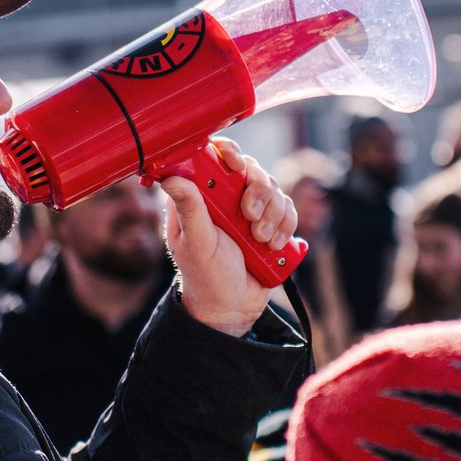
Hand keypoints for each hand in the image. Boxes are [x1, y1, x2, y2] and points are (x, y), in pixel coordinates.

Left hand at [161, 137, 296, 336]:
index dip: (227, 153)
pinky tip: (273, 245)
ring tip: (260, 241)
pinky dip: (286, 225)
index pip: (213, 156)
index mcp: (199, 196)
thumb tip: (172, 176)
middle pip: (251, 169)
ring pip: (274, 188)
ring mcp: (250, 209)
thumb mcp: (195, 241)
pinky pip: (288, 209)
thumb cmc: (205, 275)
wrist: (232, 307)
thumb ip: (189, 208)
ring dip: (273, 214)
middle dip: (257, 192)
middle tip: (249, 218)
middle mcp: (225, 197)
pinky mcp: (271, 222)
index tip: (235, 166)